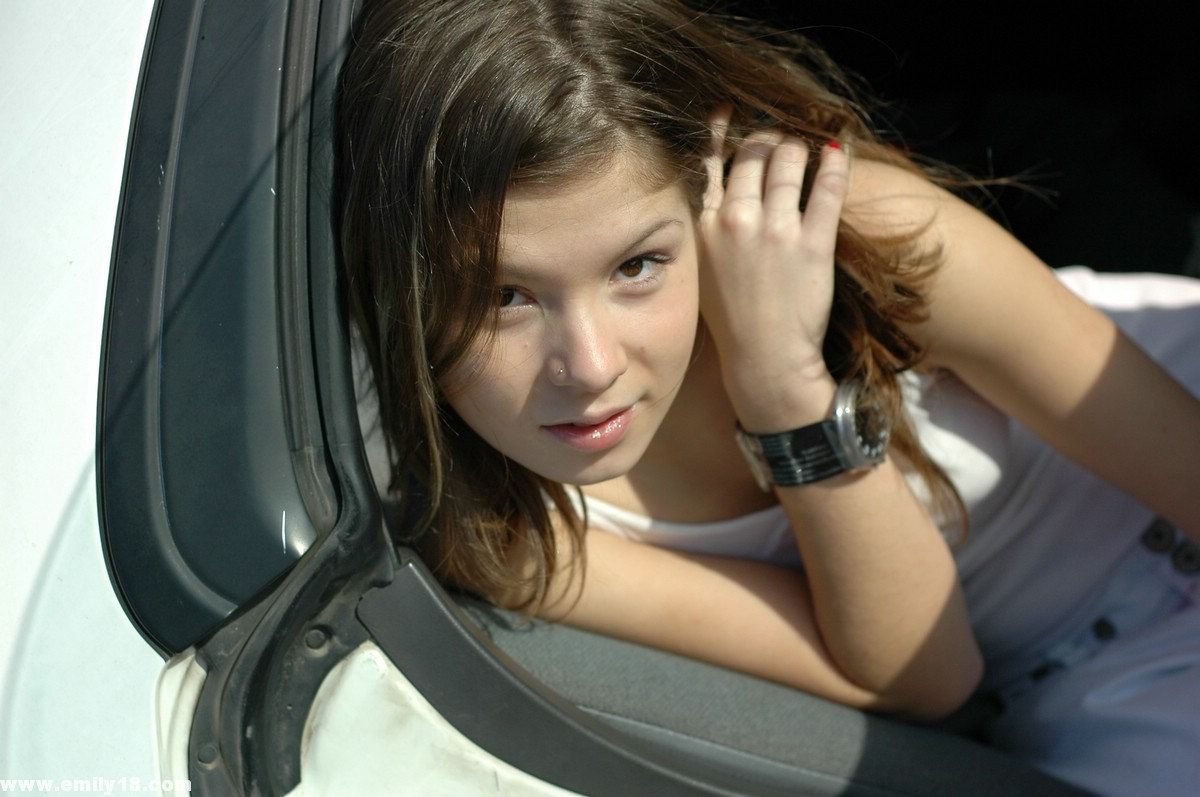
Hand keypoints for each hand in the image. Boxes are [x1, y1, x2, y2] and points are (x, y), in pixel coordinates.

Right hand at [698, 109, 849, 430]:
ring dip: (799, 148)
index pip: (709, 160)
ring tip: (806, 149)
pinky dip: (835, 162)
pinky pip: (828, 187)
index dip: (721, 130)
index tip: (729, 111)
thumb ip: (704, 225)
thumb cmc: (731, 319)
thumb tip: (715, 187)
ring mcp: (776, 231)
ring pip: (789, 160)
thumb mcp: (701, 268)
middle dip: (768, 140)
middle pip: (753, 152)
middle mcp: (737, 221)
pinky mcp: (813, 244)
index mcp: (704, 226)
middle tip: (779, 143)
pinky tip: (839, 148)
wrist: (764, 360)